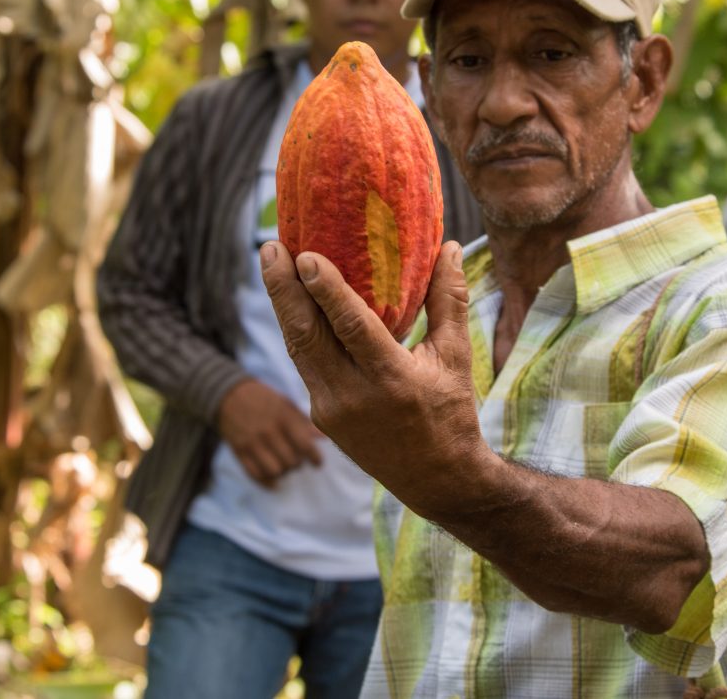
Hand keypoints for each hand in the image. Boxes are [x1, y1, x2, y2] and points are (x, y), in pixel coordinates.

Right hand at [217, 379, 323, 486]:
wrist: (230, 394)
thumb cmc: (265, 400)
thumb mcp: (287, 405)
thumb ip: (305, 422)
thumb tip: (324, 438)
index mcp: (283, 417)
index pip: (304, 444)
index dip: (315, 457)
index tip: (318, 463)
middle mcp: (268, 431)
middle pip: (291, 461)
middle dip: (298, 464)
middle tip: (298, 460)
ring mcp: (252, 442)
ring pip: (274, 471)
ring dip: (283, 472)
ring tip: (284, 466)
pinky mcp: (239, 451)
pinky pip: (255, 475)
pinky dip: (267, 481)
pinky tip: (273, 478)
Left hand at [260, 240, 488, 518]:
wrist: (436, 479)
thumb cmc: (451, 412)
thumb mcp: (456, 356)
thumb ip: (449, 301)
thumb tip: (451, 247)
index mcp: (392, 379)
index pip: (351, 327)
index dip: (326, 290)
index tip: (304, 255)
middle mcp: (354, 396)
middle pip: (307, 335)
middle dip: (282, 288)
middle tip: (270, 246)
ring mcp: (331, 409)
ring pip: (297, 348)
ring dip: (281, 304)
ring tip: (271, 262)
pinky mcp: (320, 415)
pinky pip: (304, 363)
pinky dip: (296, 328)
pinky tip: (290, 299)